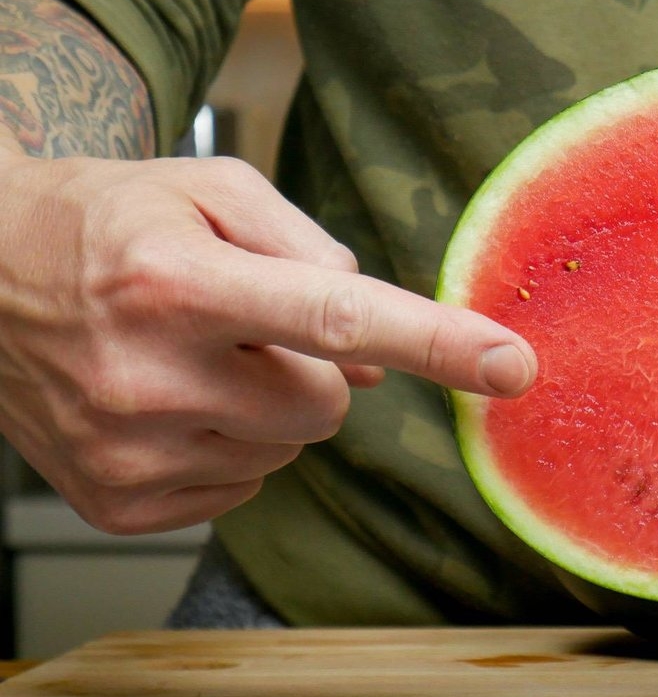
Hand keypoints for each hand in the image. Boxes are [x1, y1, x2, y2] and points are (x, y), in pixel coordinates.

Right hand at [0, 149, 536, 533]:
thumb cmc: (107, 225)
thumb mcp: (210, 193)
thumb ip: (314, 253)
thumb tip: (382, 355)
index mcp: (174, 283)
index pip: (335, 320)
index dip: (434, 344)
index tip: (512, 367)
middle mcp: (145, 376)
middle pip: (328, 403)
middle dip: (312, 366)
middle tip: (238, 325)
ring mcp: (128, 453)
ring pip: (288, 449)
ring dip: (264, 405)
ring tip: (189, 356)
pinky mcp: (120, 503)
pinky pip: (243, 487)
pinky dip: (227, 445)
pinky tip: (169, 401)